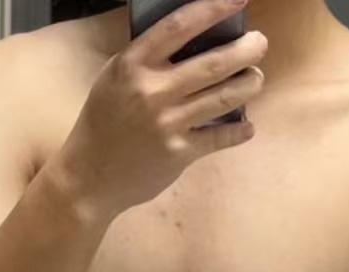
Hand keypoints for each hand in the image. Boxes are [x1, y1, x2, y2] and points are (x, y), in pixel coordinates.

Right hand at [52, 0, 266, 217]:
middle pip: (214, 63)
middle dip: (247, 49)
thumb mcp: (115, 78)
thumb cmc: (104, 121)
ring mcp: (167, 123)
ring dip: (250, 84)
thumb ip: (147, 58)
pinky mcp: (179, 154)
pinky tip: (247, 125)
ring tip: (256, 78)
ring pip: (225, 97)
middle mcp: (151, 91)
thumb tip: (195, 35)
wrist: (88, 177)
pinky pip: (221, 137)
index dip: (213, 9)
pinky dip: (240, 130)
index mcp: (132, 65)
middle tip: (259, 44)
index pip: (178, 27)